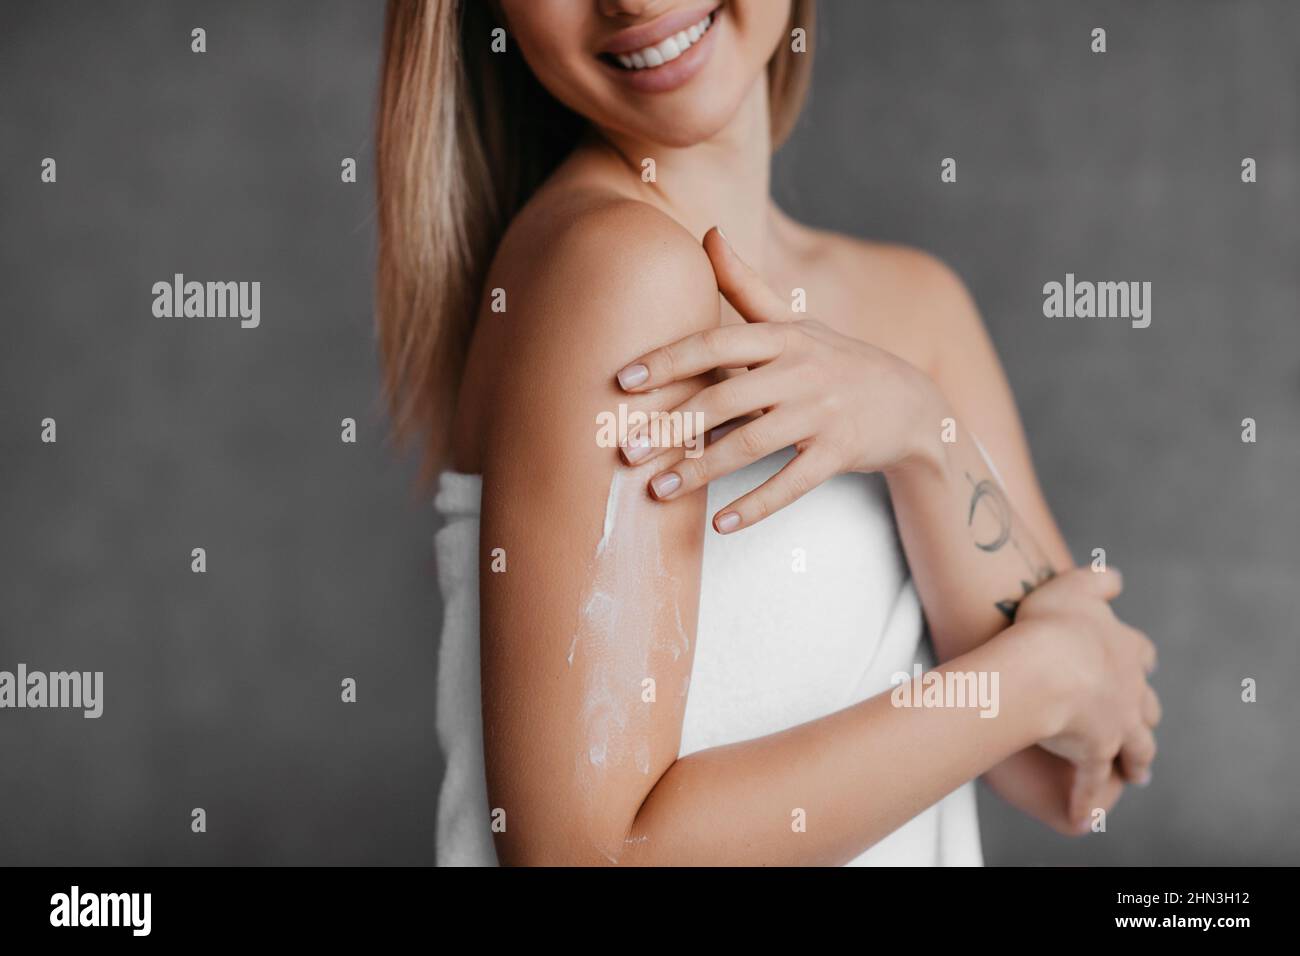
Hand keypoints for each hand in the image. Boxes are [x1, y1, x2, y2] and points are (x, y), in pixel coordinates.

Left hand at [613, 227, 943, 533]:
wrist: (910, 403)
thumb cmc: (835, 359)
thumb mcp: (794, 321)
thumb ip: (745, 285)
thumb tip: (706, 231)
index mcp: (783, 336)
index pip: (715, 342)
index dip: (668, 361)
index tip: (623, 381)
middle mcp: (801, 370)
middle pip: (726, 398)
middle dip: (671, 425)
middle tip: (624, 449)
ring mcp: (823, 413)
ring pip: (751, 444)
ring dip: (700, 470)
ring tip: (657, 490)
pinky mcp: (840, 454)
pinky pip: (790, 485)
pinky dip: (754, 506)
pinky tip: (718, 525)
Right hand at [1016, 567, 1160, 831]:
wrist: (1047, 667)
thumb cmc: (1053, 624)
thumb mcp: (1074, 587)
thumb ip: (1097, 582)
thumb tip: (1114, 576)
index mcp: (1125, 649)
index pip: (1140, 653)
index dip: (1139, 658)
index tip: (1142, 662)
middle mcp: (1129, 689)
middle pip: (1146, 706)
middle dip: (1145, 715)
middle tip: (1142, 726)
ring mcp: (1116, 724)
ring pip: (1135, 747)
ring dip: (1135, 761)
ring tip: (1136, 775)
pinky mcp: (1094, 752)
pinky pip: (1091, 782)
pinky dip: (1087, 800)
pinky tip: (1085, 816)